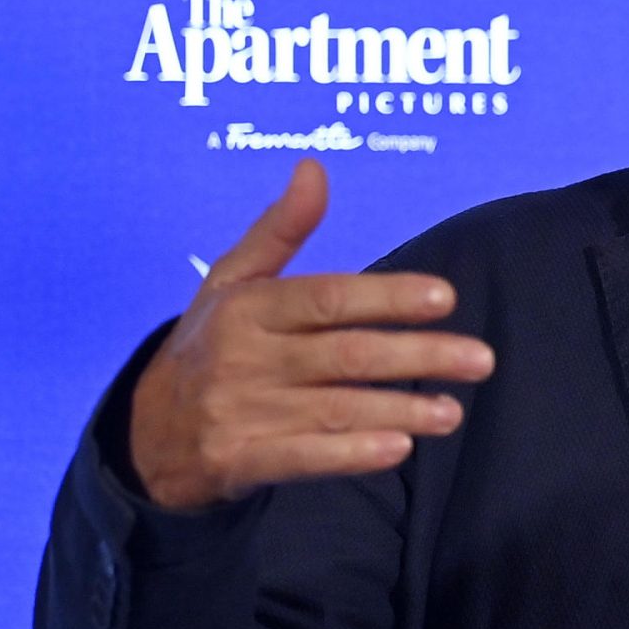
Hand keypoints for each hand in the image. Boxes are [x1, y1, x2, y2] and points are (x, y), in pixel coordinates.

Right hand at [127, 161, 494, 511]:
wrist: (148, 433)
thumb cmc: (209, 345)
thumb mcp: (233, 282)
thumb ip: (280, 230)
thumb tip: (314, 167)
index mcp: (246, 308)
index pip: (327, 298)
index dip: (388, 296)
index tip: (446, 297)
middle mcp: (242, 358)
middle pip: (345, 355)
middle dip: (418, 356)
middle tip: (481, 359)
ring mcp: (238, 412)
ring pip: (335, 409)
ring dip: (400, 410)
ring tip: (454, 411)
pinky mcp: (237, 461)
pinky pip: (302, 458)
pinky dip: (350, 454)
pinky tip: (398, 448)